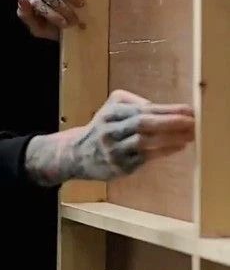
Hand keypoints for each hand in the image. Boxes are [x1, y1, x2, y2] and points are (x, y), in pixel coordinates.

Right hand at [71, 89, 194, 180]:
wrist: (77, 155)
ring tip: (190, 135)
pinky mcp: (119, 167)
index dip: (167, 109)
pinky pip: (144, 158)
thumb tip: (160, 108)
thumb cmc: (103, 127)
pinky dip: (163, 152)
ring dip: (170, 139)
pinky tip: (177, 147)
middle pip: (142, 124)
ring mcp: (114, 150)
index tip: (188, 109)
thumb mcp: (112, 107)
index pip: (142, 109)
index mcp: (111, 113)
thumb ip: (133, 102)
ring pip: (144, 142)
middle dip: (170, 122)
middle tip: (192, 122)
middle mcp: (111, 130)